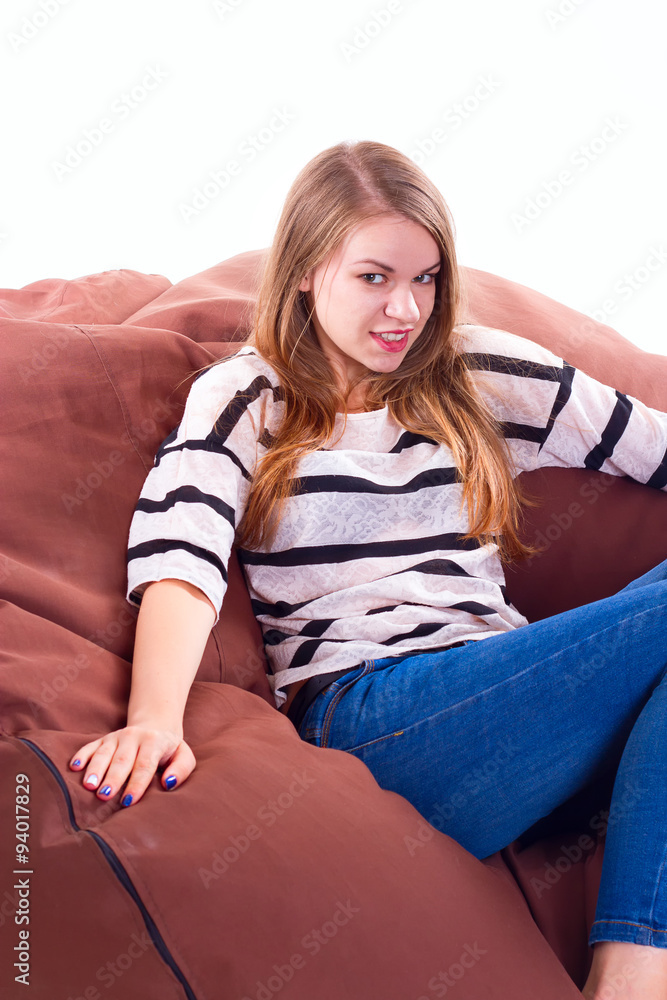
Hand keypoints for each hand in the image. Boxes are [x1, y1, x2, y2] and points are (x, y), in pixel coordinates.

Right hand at [68, 725, 195, 806]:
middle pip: (122, 760)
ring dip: (95, 769)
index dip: (136, 783)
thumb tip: (168, 783)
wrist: (155, 725)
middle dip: (113, 778)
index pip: (145, 764)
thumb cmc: (169, 749)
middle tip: (104, 796)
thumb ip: (181, 769)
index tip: (128, 801)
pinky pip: (89, 746)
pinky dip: (81, 756)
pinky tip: (74, 767)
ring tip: (88, 785)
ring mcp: (116, 737)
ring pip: (104, 753)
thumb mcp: (183, 756)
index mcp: (154, 742)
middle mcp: (133, 737)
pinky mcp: (103, 739)